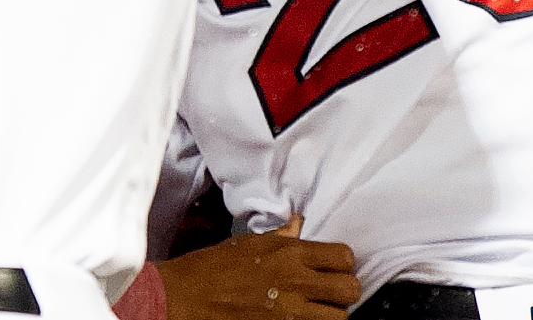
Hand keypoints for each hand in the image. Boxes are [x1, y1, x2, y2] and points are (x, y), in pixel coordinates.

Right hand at [158, 215, 361, 319]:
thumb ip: (281, 236)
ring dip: (330, 316)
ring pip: (338, 319)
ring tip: (317, 312)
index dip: (343, 264)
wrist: (183, 297)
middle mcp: (295, 284)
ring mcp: (289, 314)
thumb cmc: (210, 269)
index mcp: (289, 255)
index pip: (344, 257)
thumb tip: (299, 223)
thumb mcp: (248, 242)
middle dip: (344, 292)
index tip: (335, 268)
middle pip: (349, 290)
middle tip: (332, 294)